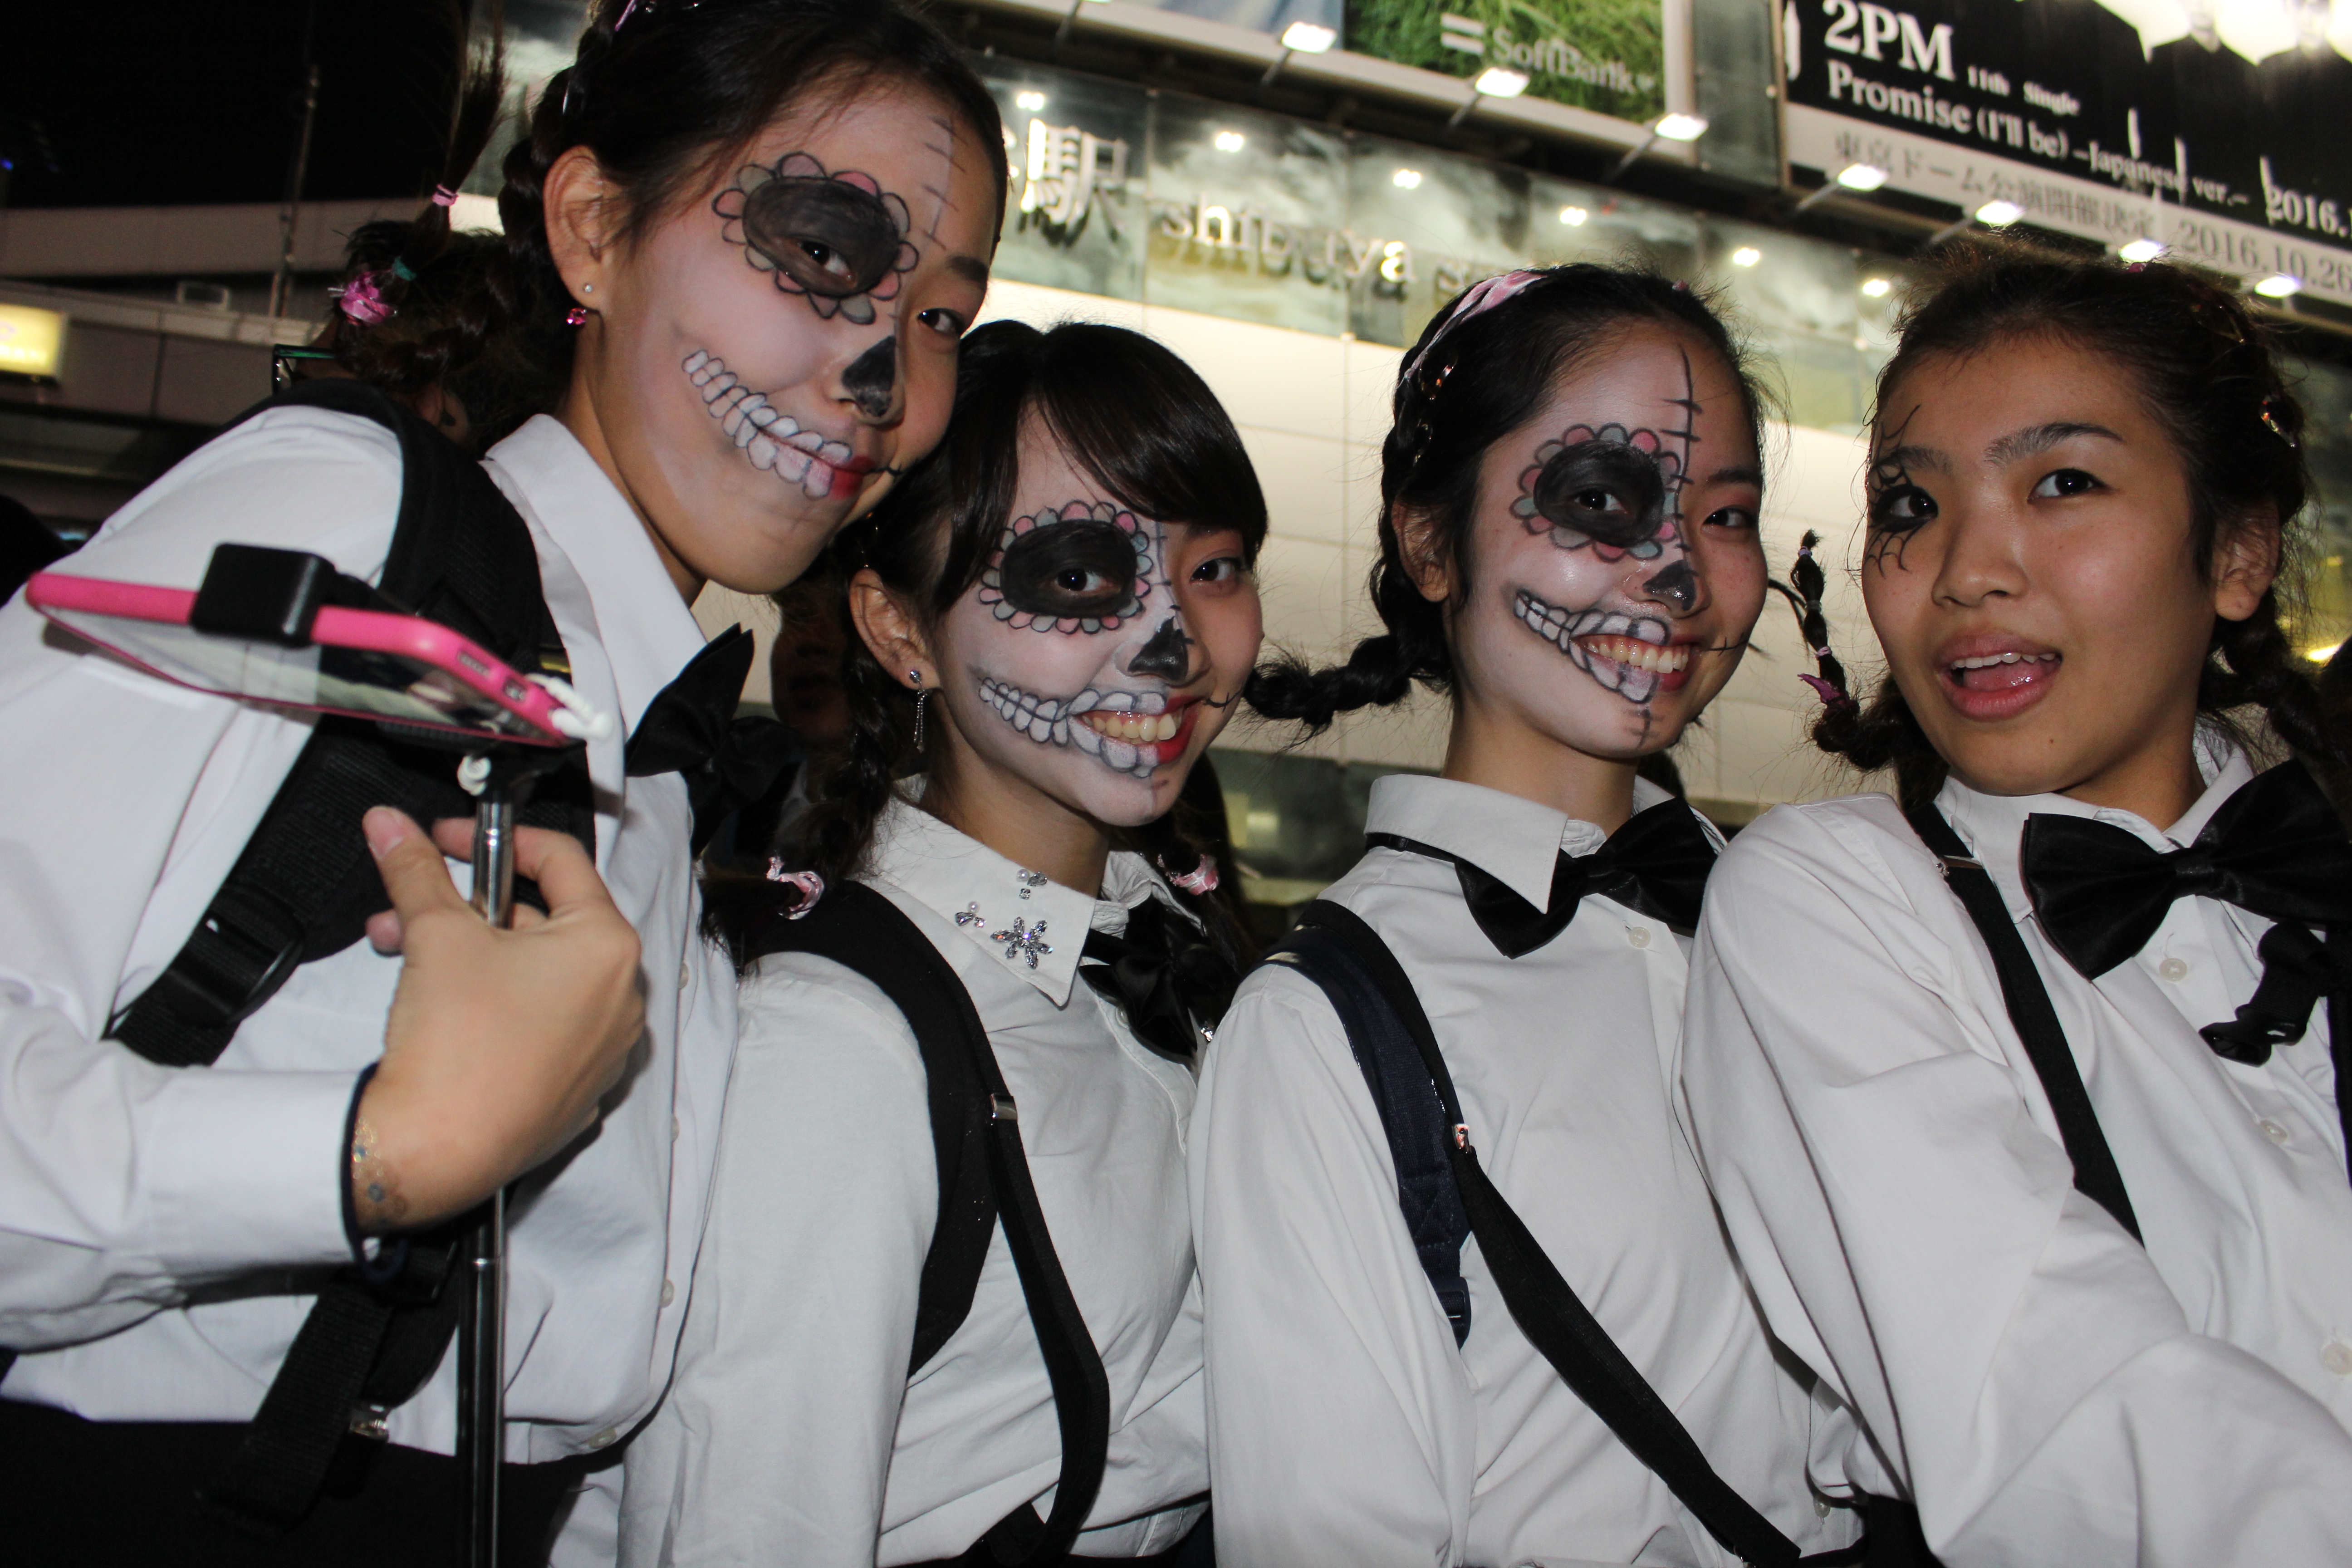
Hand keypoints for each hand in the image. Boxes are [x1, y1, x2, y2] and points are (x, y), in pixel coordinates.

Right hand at [350, 807, 644, 1231]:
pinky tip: (443, 1007)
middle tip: (417, 906)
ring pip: (535, 975)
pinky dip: (494, 1006)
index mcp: (606, 947)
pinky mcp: (576, 1087)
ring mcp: (602, 1047)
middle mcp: (620, 996)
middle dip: (467, 908)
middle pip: (544, 921)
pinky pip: (539, 1026)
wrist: (439, 1148)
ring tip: (406, 954)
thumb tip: (395, 829)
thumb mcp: (435, 934)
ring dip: (470, 955)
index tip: (451, 841)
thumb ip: (417, 870)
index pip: (561, 860)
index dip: (496, 840)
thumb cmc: (459, 1050)